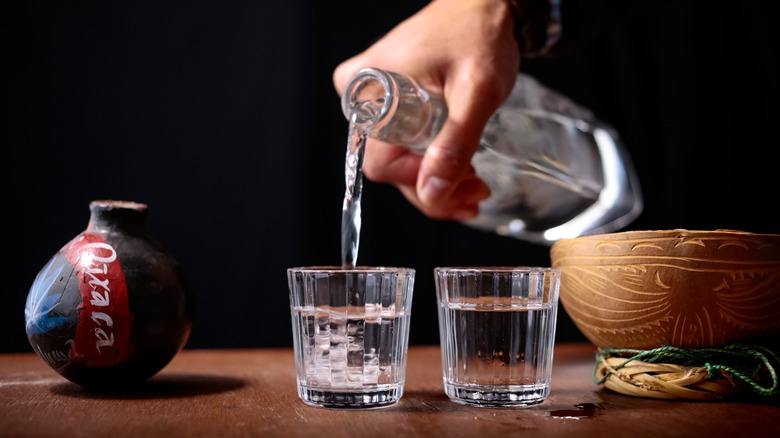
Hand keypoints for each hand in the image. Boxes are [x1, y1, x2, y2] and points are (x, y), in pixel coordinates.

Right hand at [333, 0, 520, 219]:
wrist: (483, 7)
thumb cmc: (479, 36)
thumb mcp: (476, 92)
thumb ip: (455, 143)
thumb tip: (432, 193)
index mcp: (372, 88)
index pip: (380, 164)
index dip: (420, 183)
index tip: (462, 185)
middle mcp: (361, 94)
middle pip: (388, 166)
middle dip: (433, 187)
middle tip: (476, 190)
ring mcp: (371, 98)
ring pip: (395, 158)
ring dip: (433, 178)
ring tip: (474, 182)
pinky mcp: (383, 99)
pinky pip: (397, 141)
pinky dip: (427, 160)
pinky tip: (458, 167)